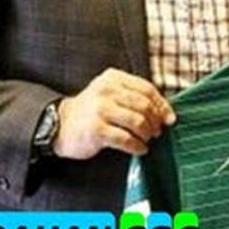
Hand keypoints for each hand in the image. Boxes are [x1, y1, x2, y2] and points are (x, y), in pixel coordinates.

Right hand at [53, 68, 175, 158]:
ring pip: (137, 121)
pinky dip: (137, 146)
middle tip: (158, 132)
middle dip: (155, 121)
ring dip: (147, 133)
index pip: (147, 89)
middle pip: (144, 105)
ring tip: (148, 139)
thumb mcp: (111, 95)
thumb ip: (135, 98)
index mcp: (113, 78)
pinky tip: (140, 149)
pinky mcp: (96, 129)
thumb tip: (167, 114)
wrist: (59, 125)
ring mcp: (100, 109)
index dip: (162, 104)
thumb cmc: (92, 111)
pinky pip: (126, 138)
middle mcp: (106, 90)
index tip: (169, 118)